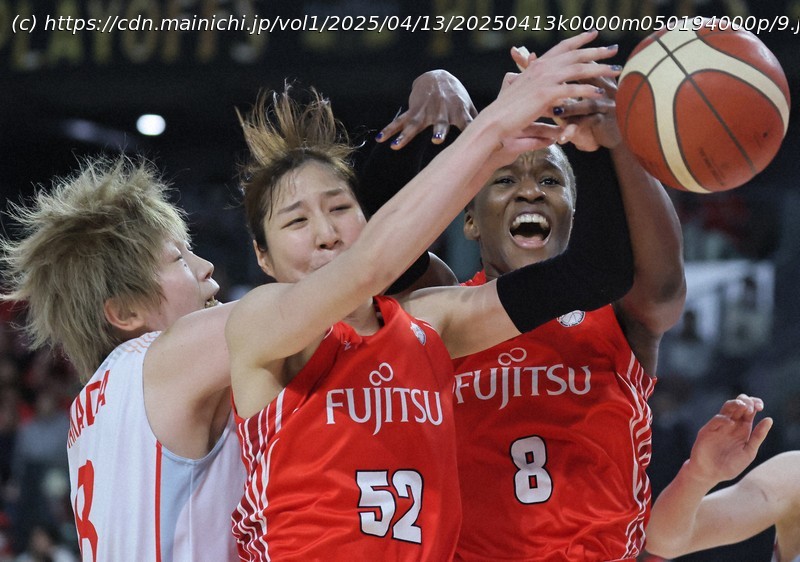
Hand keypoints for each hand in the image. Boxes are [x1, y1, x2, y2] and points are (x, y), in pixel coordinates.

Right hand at [375, 69, 477, 148]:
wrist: (437, 77)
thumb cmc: (456, 97)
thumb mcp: (468, 106)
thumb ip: (478, 123)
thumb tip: (497, 139)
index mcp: (459, 112)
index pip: (468, 123)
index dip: (472, 130)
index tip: (476, 141)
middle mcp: (442, 112)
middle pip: (440, 122)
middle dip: (439, 130)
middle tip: (437, 139)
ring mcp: (426, 111)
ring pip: (414, 124)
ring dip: (406, 135)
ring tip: (397, 146)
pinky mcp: (413, 110)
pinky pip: (400, 122)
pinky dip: (390, 130)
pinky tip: (381, 139)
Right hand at [484, 31, 620, 163]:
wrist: (494, 121)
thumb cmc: (506, 111)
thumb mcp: (523, 93)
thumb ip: (535, 85)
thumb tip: (541, 79)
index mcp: (537, 65)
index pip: (562, 47)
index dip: (579, 40)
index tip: (594, 34)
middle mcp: (542, 67)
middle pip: (575, 55)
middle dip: (596, 51)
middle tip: (614, 49)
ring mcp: (544, 79)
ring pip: (577, 69)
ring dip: (598, 68)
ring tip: (615, 70)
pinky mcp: (545, 94)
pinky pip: (572, 89)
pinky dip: (586, 90)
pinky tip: (598, 92)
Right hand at [685, 394, 772, 486]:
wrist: (711, 474)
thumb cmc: (730, 465)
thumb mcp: (749, 451)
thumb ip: (758, 436)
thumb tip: (769, 419)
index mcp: (742, 428)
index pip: (749, 410)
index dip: (754, 403)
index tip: (760, 407)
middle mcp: (731, 424)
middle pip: (738, 405)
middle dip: (746, 401)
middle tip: (752, 407)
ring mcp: (719, 426)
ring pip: (726, 408)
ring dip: (735, 404)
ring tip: (743, 406)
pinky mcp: (708, 430)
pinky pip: (716, 420)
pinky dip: (724, 419)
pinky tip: (731, 423)